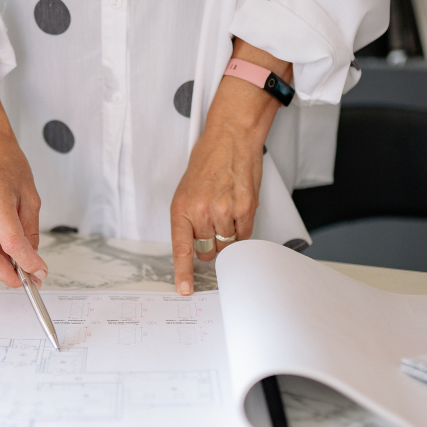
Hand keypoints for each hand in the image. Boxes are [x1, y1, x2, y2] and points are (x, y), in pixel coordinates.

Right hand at [0, 131, 45, 287]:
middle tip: (25, 281)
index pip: (12, 243)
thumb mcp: (30, 197)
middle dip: (7, 275)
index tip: (39, 272)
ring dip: (1, 258)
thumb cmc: (7, 164)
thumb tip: (31, 259)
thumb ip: (30, 231)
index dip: (28, 263)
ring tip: (15, 248)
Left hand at [170, 122, 260, 294]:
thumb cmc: (209, 161)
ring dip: (229, 233)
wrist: (230, 137)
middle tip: (214, 222)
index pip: (181, 248)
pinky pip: (244, 234)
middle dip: (211, 244)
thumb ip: (189, 220)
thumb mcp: (187, 192)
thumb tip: (197, 247)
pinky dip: (242, 228)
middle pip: (208, 250)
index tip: (185, 289)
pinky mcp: (246, 207)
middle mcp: (201, 211)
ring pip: (227, 244)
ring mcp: (224, 210)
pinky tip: (238, 209)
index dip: (183, 272)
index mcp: (181, 208)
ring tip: (227, 208)